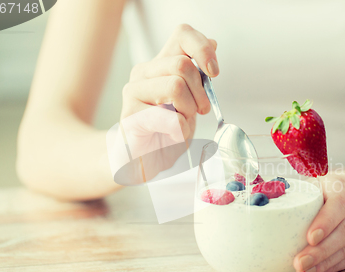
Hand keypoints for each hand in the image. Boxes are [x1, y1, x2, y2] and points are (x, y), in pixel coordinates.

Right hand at [115, 24, 217, 182]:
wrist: (143, 162)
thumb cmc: (166, 132)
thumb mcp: (191, 101)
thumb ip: (198, 74)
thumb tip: (212, 44)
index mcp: (160, 66)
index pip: (182, 35)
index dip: (203, 49)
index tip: (214, 72)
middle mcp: (143, 73)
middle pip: (182, 64)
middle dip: (200, 92)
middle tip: (198, 111)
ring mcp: (133, 93)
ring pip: (175, 85)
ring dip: (188, 111)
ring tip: (182, 123)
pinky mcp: (130, 116)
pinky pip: (168, 117)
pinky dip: (179, 130)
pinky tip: (172, 136)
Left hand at [293, 173, 344, 271]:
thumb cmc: (332, 190)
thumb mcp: (317, 181)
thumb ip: (295, 191)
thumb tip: (261, 199)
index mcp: (343, 187)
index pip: (338, 204)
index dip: (325, 222)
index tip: (310, 238)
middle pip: (344, 232)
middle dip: (320, 252)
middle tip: (299, 263)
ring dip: (324, 264)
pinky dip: (333, 267)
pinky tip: (317, 271)